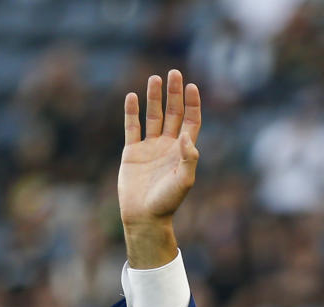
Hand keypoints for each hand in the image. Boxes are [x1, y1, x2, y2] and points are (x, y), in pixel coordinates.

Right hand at [119, 69, 200, 267]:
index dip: (192, 104)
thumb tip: (187, 135)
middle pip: (173, 113)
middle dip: (174, 94)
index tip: (192, 87)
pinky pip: (132, 127)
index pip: (190, 121)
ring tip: (154, 78)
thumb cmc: (167, 202)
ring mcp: (150, 147)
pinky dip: (131, 112)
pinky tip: (131, 97)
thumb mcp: (183, 181)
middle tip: (174, 72)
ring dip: (154, 97)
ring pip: (153, 116)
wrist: (144, 216)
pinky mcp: (132, 152)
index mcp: (183, 151)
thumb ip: (188, 158)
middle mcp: (168, 146)